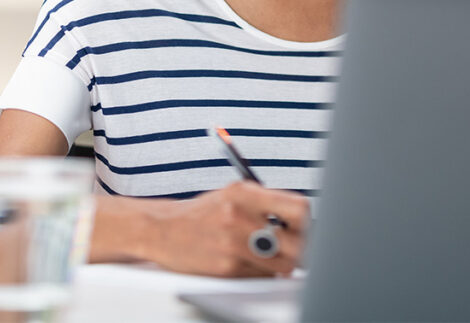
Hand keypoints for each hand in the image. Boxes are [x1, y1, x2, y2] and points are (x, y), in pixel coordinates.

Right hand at [142, 180, 309, 276]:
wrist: (163, 230)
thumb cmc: (203, 213)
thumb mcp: (234, 193)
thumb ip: (267, 202)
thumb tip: (302, 219)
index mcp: (245, 193)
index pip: (298, 208)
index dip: (306, 221)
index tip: (304, 227)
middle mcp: (240, 217)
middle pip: (296, 241)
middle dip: (300, 248)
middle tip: (296, 248)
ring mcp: (233, 244)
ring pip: (281, 264)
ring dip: (281, 263)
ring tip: (269, 255)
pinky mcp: (226, 268)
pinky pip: (260, 276)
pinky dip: (261, 272)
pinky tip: (248, 262)